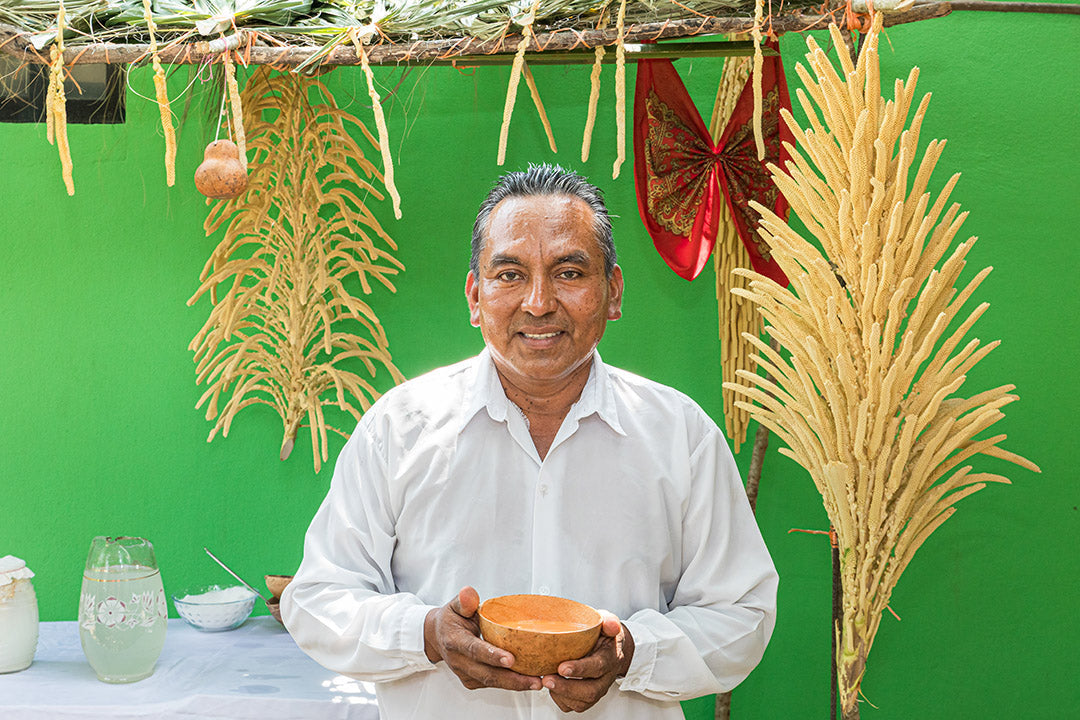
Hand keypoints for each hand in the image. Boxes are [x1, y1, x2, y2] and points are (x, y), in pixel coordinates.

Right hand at [424, 586, 541, 692]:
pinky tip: (526, 681)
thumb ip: (464, 600)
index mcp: (454, 640)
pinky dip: (509, 684)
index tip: (510, 659)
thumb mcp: (455, 605)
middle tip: (534, 680)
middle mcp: (458, 660)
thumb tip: (469, 592)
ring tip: (536, 683)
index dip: (492, 655)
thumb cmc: (451, 619)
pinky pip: (491, 684)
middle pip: (487, 674)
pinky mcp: (470, 680)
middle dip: (512, 679)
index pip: (474, 649)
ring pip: (491, 682)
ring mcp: (464, 673)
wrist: (437, 636)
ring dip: (515, 684)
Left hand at [542, 611, 633, 712]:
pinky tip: (551, 687)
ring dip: (561, 694)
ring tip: (545, 681)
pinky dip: (560, 700)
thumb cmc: (604, 634)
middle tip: (547, 679)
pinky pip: (574, 706)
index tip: (562, 667)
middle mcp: (605, 677)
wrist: (612, 649)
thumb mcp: (608, 621)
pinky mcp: (587, 697)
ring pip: (582, 702)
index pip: (598, 666)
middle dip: (567, 688)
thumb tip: (610, 625)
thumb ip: (608, 621)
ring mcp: (597, 689)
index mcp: (610, 657)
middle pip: (590, 691)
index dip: (580, 669)